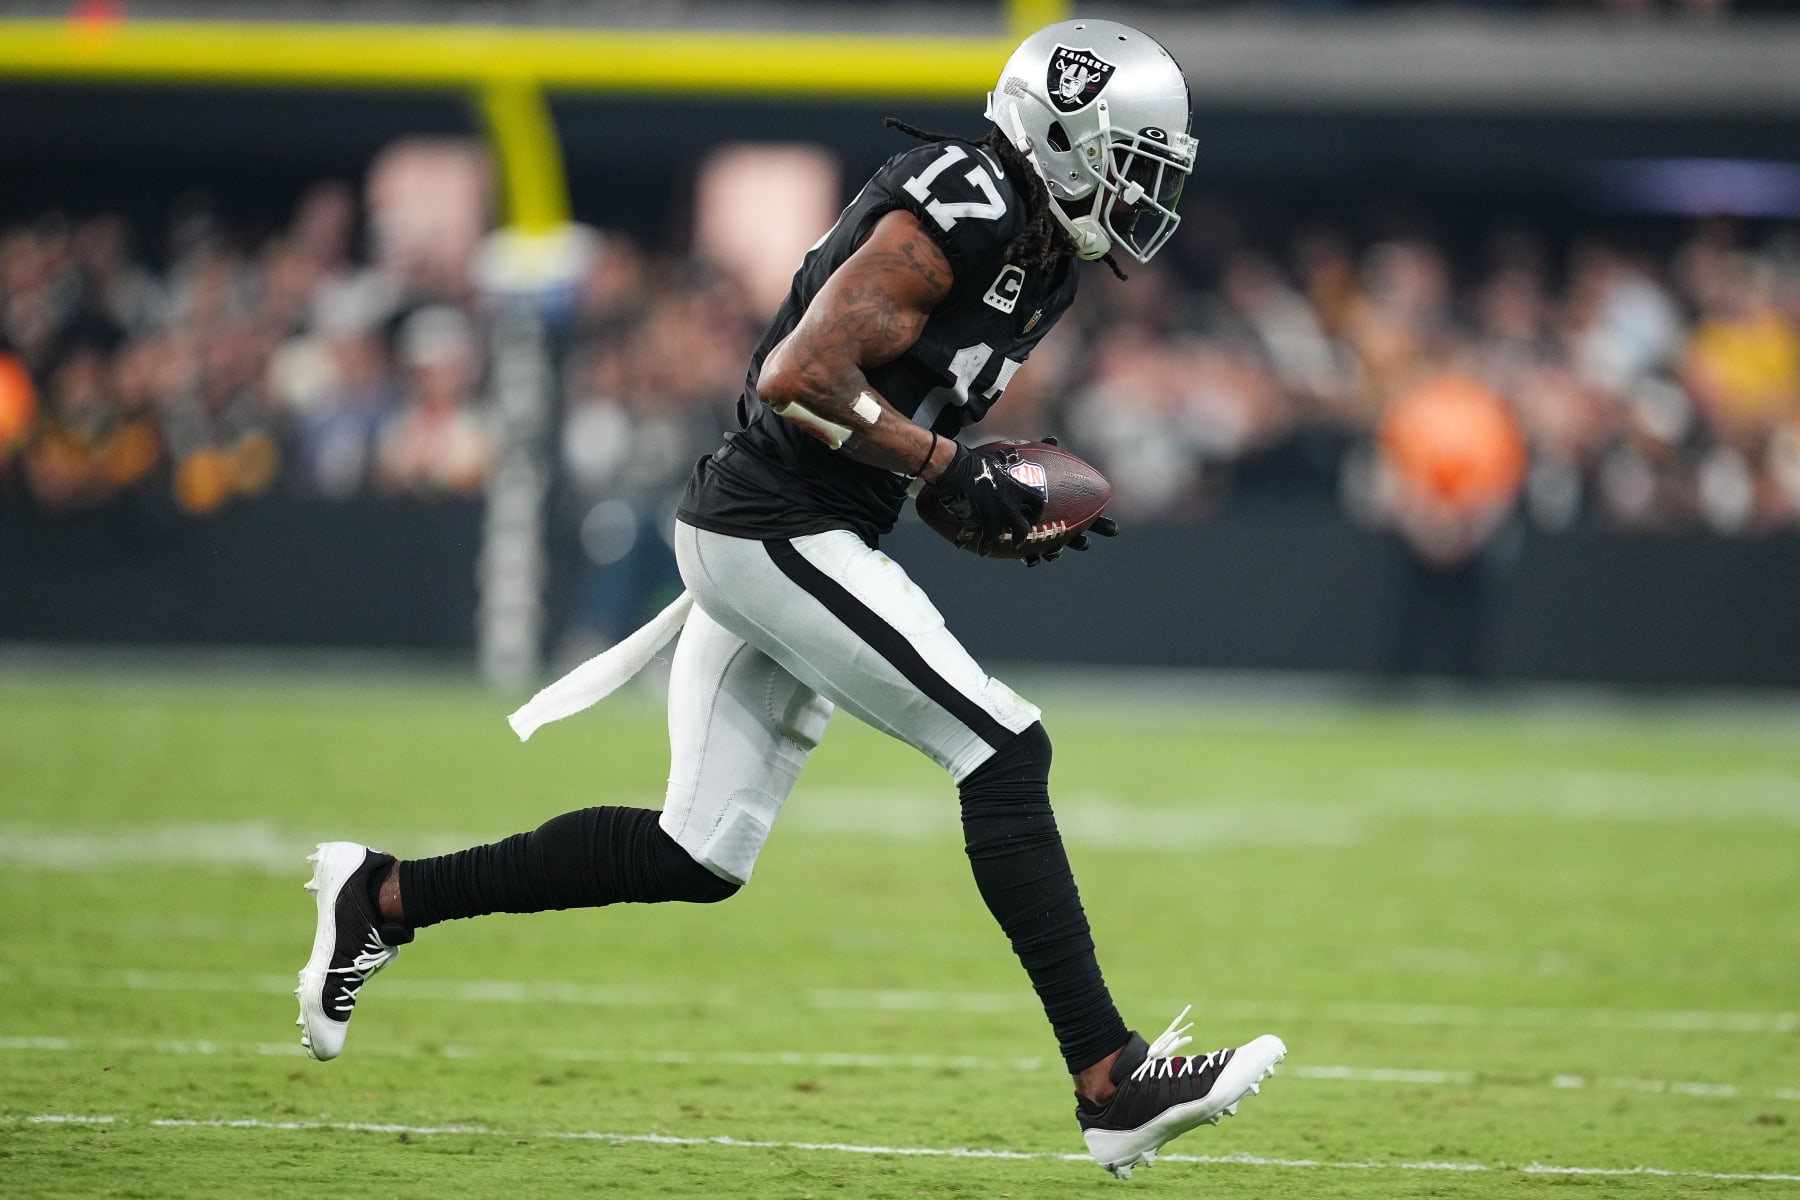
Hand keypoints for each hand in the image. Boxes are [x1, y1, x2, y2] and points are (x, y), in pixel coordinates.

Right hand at [931, 442, 1046, 555]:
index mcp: (1015, 487)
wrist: (958, 468)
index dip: (1038, 509)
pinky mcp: (981, 518)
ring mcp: (996, 512)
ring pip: (1007, 535)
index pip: (1037, 500)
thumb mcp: (995, 459)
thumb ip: (1005, 461)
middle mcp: (1009, 503)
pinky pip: (985, 535)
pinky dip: (982, 543)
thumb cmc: (975, 462)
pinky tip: (977, 547)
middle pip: (1025, 525)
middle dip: (1024, 533)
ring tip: (997, 548)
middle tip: (1020, 537)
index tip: (1034, 513)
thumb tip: (1011, 455)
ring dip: (1004, 542)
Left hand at [1022, 436, 1116, 565]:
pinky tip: (1030, 560)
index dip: (1102, 525)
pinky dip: (1030, 557)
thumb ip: (1045, 452)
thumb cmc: (1023, 473)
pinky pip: (1028, 553)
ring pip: (1053, 548)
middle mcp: (1057, 522)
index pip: (1089, 516)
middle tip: (1085, 543)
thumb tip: (1052, 438)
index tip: (1113, 531)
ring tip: (1055, 554)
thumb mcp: (1036, 462)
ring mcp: (1042, 533)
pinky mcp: (1023, 541)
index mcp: (1067, 506)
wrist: (997, 486)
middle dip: (1081, 541)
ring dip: (1055, 552)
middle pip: (1075, 536)